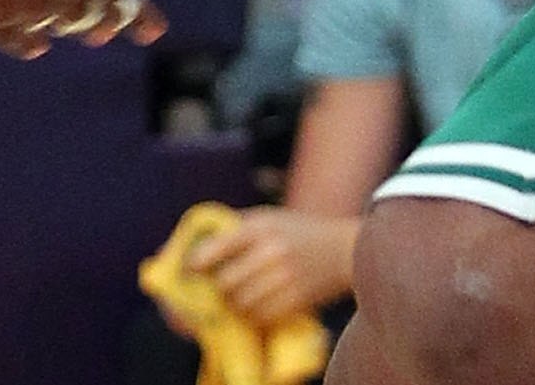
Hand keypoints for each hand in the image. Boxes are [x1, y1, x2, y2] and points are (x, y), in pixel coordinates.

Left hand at [0, 0, 165, 57]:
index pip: (2, 34)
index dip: (25, 37)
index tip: (41, 43)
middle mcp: (4, 15)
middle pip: (51, 21)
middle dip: (78, 17)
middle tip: (104, 29)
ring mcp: (42, 2)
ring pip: (93, 10)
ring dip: (124, 7)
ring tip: (147, 12)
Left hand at [187, 208, 359, 323]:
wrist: (345, 249)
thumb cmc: (298, 230)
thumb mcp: (267, 217)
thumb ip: (234, 228)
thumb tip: (191, 244)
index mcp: (259, 228)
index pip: (214, 249)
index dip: (194, 264)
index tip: (189, 270)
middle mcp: (271, 252)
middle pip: (225, 282)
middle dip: (218, 288)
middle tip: (219, 287)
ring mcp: (285, 278)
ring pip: (242, 303)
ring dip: (235, 304)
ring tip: (238, 297)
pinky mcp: (298, 300)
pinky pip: (262, 317)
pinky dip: (254, 315)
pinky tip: (257, 306)